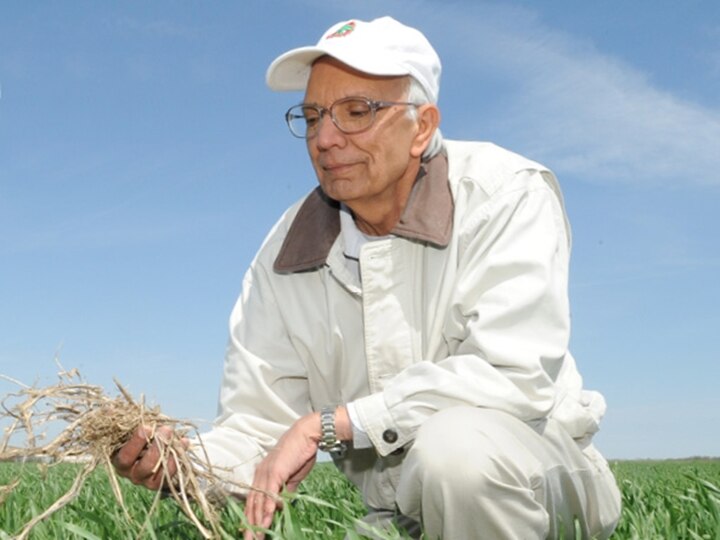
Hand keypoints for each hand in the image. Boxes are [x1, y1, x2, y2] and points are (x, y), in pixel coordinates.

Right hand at [112, 425, 184, 489]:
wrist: (156, 443)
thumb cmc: (140, 432)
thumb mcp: (130, 425)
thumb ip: (122, 419)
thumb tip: (108, 410)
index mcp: (119, 461)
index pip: (125, 458)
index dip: (136, 444)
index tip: (147, 427)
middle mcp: (132, 474)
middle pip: (144, 468)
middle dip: (157, 448)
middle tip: (166, 430)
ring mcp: (147, 481)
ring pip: (159, 474)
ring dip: (169, 452)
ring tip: (174, 434)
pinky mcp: (162, 483)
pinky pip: (171, 475)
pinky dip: (179, 457)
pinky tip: (184, 441)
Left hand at [243, 413, 320, 538]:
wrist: (307, 434)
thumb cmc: (300, 453)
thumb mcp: (292, 477)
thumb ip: (285, 492)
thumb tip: (281, 507)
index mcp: (262, 476)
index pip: (253, 501)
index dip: (251, 518)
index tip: (250, 533)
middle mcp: (260, 475)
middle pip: (252, 504)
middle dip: (250, 525)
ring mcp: (266, 473)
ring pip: (259, 502)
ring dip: (257, 522)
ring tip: (256, 537)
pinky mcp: (275, 471)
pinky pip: (269, 493)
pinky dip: (267, 508)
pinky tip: (266, 521)